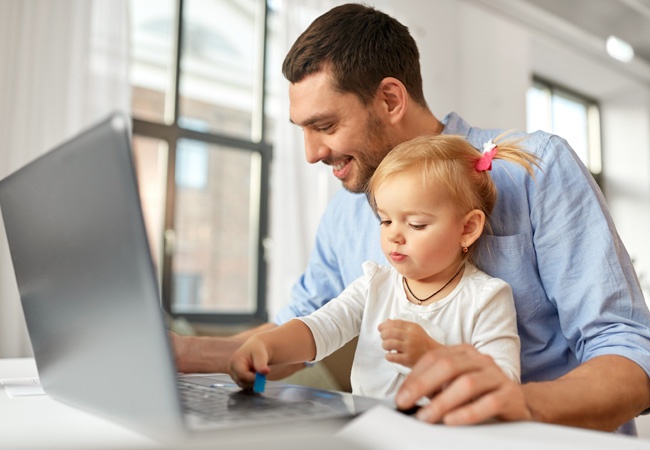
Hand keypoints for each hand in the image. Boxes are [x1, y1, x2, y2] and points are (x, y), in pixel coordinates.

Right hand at [228, 337, 270, 388]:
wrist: (256, 348)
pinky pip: (244, 385)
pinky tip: (255, 374)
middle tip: (261, 372)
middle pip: (242, 382)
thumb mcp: (261, 354)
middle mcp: (231, 369)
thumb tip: (265, 372)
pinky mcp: (236, 378)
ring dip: (253, 381)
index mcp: (234, 362)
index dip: (253, 378)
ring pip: (244, 385)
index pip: (242, 376)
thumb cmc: (257, 350)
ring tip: (257, 371)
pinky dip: (251, 382)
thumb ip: (261, 364)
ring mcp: (233, 374)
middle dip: (254, 380)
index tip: (262, 374)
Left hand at [378, 319, 441, 367]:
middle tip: (384, 339)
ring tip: (388, 347)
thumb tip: (386, 322)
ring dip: (384, 345)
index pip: (394, 323)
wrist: (434, 354)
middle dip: (383, 335)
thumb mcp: (414, 329)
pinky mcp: (408, 359)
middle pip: (389, 332)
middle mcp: (411, 336)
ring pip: (388, 344)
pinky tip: (390, 355)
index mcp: (412, 327)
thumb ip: (401, 325)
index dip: (384, 325)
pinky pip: (391, 356)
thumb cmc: (421, 341)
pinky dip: (387, 356)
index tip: (380, 329)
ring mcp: (409, 348)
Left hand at [395, 344, 531, 424]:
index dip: (414, 376)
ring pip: (467, 383)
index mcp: (463, 352)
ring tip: (426, 416)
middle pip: (448, 365)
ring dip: (442, 402)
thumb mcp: (454, 384)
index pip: (434, 358)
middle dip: (422, 384)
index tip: (401, 395)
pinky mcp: (509, 394)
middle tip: (406, 402)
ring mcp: (496, 375)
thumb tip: (406, 396)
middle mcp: (480, 359)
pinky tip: (451, 421)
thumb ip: (434, 386)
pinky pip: (488, 402)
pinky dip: (467, 412)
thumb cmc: (480, 392)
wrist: (518, 401)